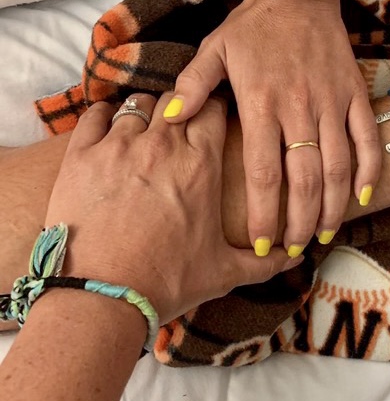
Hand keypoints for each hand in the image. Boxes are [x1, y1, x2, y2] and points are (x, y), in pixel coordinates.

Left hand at [45, 93, 299, 323]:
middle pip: (177, 100)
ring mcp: (118, 147)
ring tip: (147, 130)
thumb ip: (265, 262)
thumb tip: (297, 258)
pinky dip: (103, 115)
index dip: (217, 110)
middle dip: (184, 108)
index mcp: (201, 164)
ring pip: (138, 104)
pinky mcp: (81, 156)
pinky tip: (109, 126)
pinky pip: (94, 115)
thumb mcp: (224, 273)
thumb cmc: (167, 282)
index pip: (215, 110)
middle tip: (184, 124)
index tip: (216, 119)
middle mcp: (162, 145)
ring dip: (146, 114)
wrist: (102, 299)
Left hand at [164, 0, 379, 255]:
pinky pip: (368, 140)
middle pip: (305, 181)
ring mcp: (333, 104)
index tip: (260, 244)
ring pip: (339, 168)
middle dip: (301, 223)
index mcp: (262, 105)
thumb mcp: (214, 49)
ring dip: (334, 207)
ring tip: (325, 235)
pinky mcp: (355, 96)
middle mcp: (300, 110)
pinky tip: (362, 199)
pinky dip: (369, 171)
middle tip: (296, 249)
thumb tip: (170, 117)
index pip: (264, 174)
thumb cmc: (252, 29)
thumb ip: (193, 85)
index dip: (264, 215)